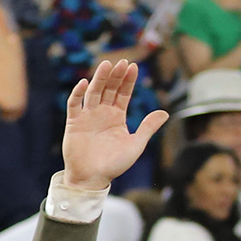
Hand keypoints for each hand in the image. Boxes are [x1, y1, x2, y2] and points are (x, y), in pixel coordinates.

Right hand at [59, 60, 168, 191]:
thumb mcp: (135, 144)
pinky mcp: (74, 122)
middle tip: (122, 62)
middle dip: (115, 76)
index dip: (128, 80)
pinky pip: (74, 104)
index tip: (133, 66)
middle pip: (109, 89)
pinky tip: (84, 83)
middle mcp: (102, 113)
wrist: (92, 178)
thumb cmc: (115, 164)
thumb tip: (166, 112)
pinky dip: (78, 94)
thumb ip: (148, 127)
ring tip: (106, 65)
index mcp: (117, 117)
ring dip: (99, 79)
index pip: (123, 94)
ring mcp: (88, 116)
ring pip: (93, 92)